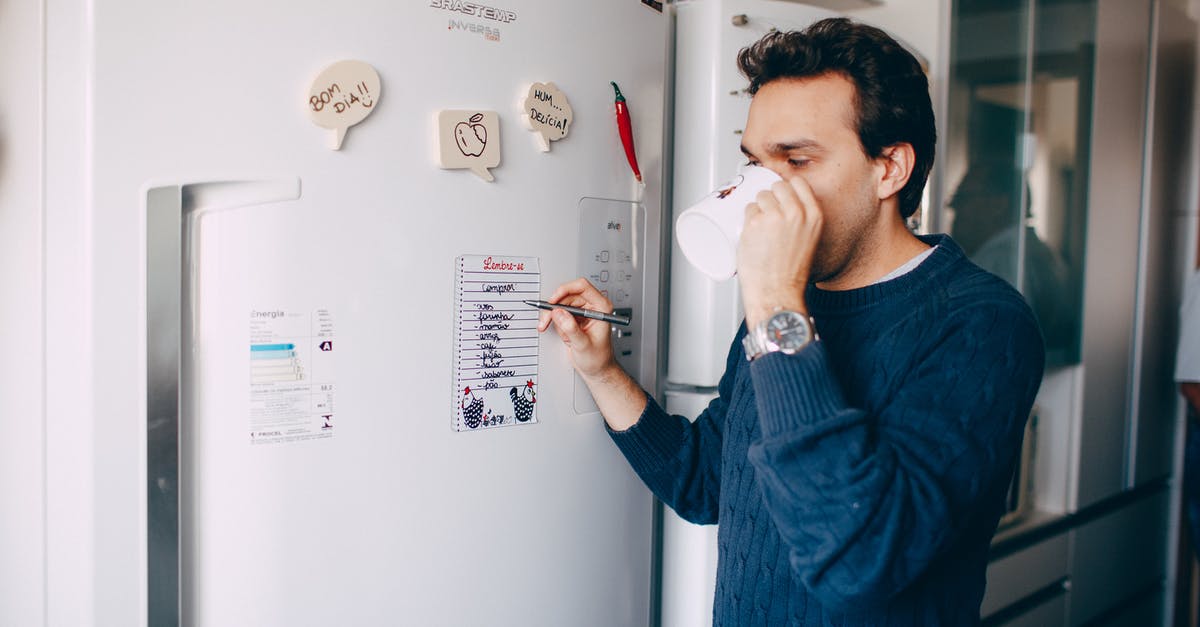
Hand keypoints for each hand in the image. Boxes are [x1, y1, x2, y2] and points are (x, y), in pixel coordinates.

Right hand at [537, 278, 618, 379]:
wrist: (596, 369)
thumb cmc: (598, 358)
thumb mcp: (583, 345)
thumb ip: (571, 328)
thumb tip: (558, 313)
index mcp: (601, 308)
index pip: (582, 287)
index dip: (565, 290)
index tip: (553, 301)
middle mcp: (592, 306)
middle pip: (567, 294)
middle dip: (554, 307)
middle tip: (545, 319)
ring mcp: (582, 312)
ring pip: (560, 303)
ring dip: (551, 315)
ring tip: (546, 326)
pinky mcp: (573, 317)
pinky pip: (558, 312)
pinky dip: (553, 321)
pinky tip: (560, 334)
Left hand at [737, 175, 821, 326]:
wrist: (778, 292)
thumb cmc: (791, 274)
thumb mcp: (809, 241)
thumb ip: (802, 222)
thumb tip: (784, 207)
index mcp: (813, 215)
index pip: (798, 183)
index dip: (785, 187)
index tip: (779, 194)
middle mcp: (796, 212)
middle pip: (777, 186)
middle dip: (769, 196)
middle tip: (766, 214)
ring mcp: (774, 216)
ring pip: (760, 196)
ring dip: (757, 208)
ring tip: (760, 229)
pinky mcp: (755, 223)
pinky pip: (748, 210)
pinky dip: (747, 220)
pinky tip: (752, 234)